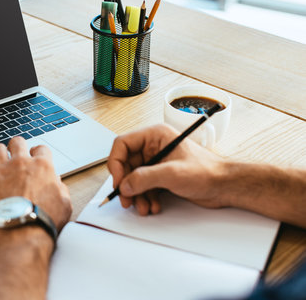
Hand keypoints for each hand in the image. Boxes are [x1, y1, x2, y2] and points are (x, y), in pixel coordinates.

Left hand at [0, 136, 71, 231]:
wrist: (23, 232)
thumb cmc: (44, 220)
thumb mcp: (64, 204)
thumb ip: (60, 188)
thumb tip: (56, 182)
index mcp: (42, 166)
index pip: (41, 149)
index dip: (38, 152)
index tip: (35, 157)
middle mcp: (21, 163)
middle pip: (17, 142)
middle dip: (16, 147)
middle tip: (15, 155)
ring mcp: (2, 170)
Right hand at [107, 124, 229, 214]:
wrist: (225, 186)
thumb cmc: (208, 171)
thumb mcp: (173, 173)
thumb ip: (146, 178)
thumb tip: (125, 184)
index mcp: (155, 136)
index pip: (122, 144)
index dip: (116, 163)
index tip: (118, 180)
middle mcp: (153, 146)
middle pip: (125, 164)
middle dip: (126, 184)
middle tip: (126, 199)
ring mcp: (156, 161)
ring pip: (133, 178)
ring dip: (136, 194)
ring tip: (142, 206)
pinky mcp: (160, 175)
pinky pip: (143, 186)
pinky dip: (144, 197)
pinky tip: (152, 205)